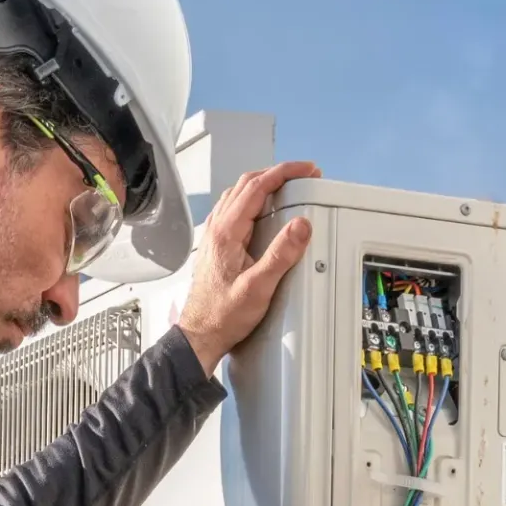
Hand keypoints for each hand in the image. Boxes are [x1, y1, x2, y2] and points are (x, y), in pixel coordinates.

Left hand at [176, 161, 321, 374]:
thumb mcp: (258, 288)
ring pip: (236, 196)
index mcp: (226, 233)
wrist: (200, 335)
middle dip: (276, 174)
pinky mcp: (215, 248)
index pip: (256, 187)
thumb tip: (301, 226)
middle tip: (301, 175)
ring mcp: (213, 237)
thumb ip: (281, 255)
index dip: (284, 172)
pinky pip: (232, 211)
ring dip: (262, 184)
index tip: (305, 170)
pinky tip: (260, 211)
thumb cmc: (222, 317)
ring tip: (285, 187)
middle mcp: (216, 230)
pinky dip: (250, 201)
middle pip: (245, 185)